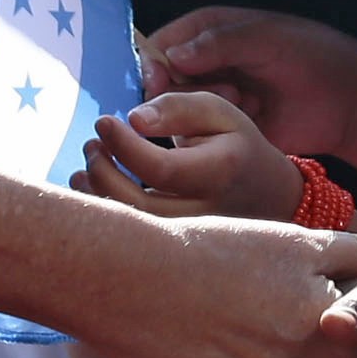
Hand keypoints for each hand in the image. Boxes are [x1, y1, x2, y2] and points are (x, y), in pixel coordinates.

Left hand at [79, 91, 306, 223]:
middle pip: (139, 207)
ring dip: (97, 195)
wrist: (266, 195)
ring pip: (132, 230)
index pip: (161, 169)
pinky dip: (105, 212)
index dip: (124, 145)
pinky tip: (93, 185)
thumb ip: (177, 108)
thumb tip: (133, 119)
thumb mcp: (218, 113)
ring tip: (90, 161)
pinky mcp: (175, 249)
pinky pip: (133, 239)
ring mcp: (191, 238)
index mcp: (219, 172)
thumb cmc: (237, 146)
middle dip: (103, 171)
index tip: (103, 121)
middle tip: (92, 143)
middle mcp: (205, 213)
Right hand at [145, 7, 356, 173]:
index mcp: (208, 30)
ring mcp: (213, 94)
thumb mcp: (264, 39)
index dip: (152, 61)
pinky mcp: (224, 124)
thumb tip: (172, 55)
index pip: (160, 43)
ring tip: (243, 99)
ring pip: (177, 106)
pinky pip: (198, 130)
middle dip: (178, 89)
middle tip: (220, 91)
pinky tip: (248, 116)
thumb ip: (217, 44)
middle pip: (162, 79)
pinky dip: (214, 126)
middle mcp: (204, 63)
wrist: (343, 99)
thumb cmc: (307, 55)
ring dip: (203, 106)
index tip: (159, 80)